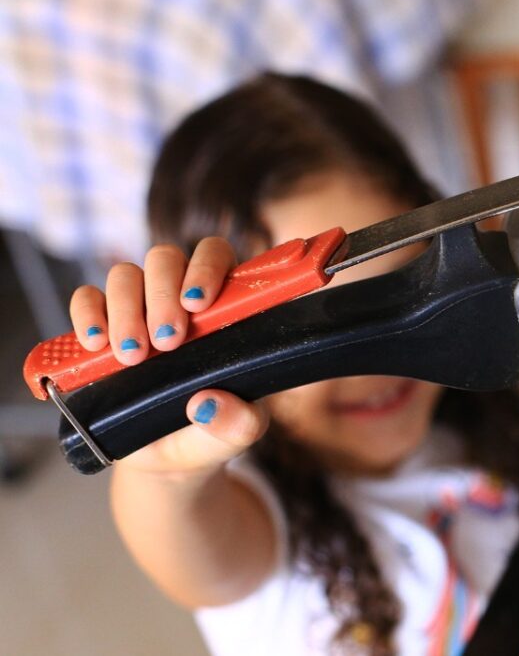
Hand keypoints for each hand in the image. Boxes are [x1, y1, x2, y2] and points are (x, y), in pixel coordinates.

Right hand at [68, 238, 269, 474]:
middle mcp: (179, 296)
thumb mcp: (239, 432)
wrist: (170, 458)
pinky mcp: (102, 326)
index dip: (206, 267)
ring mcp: (138, 308)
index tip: (198, 304)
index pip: (216, 254)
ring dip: (125, 310)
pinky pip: (86, 298)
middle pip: (165, 259)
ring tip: (133, 356)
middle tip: (166, 342)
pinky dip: (86, 315)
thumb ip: (239, 422)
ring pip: (124, 275)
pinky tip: (95, 344)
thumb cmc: (213, 430)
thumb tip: (209, 404)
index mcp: (224, 305)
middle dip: (162, 295)